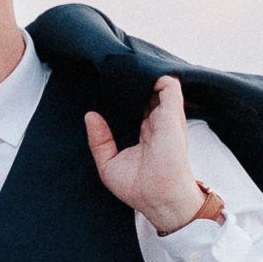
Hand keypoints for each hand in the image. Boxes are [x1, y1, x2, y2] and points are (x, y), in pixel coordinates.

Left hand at [83, 77, 205, 233]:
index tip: (108, 83)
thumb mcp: (108, 163)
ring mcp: (166, 116)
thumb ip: (99, 140)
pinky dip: (154, 74)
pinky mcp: (172, 112)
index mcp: (147, 131)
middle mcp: (158, 121)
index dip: (124, 94)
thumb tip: (90, 116)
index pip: (137, 105)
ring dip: (142, 74)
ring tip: (123, 65)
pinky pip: (168, 83)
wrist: (159, 197)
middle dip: (132, 80)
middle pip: (147, 92)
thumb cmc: (138, 187)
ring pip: (158, 84)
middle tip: (113, 69)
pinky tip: (135, 71)